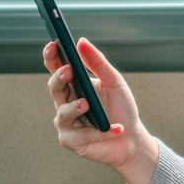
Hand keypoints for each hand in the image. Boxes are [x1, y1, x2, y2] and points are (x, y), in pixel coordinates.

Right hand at [43, 39, 158, 183]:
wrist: (131, 139)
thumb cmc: (121, 108)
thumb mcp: (114, 82)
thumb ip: (98, 63)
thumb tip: (81, 41)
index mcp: (73, 84)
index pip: (56, 68)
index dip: (51, 56)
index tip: (53, 45)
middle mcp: (65, 102)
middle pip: (54, 87)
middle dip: (59, 78)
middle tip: (68, 70)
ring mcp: (66, 122)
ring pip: (63, 113)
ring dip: (74, 108)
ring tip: (86, 103)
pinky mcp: (71, 141)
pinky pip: (80, 135)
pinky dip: (99, 132)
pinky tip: (117, 129)